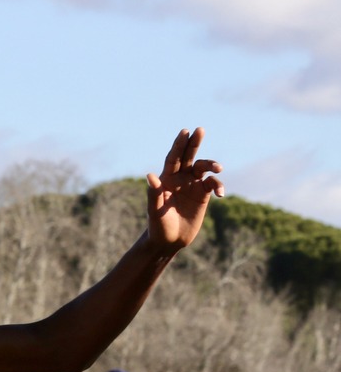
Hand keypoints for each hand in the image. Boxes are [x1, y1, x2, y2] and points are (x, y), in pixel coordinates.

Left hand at [145, 128, 223, 252]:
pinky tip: (220, 193)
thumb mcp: (154, 210)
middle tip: (200, 129)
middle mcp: (180, 178)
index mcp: (166, 179)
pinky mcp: (203, 195)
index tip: (185, 132)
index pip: (173, 158)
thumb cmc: (157, 225)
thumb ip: (154, 192)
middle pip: (189, 156)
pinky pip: (213, 185)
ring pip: (204, 168)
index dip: (178, 145)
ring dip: (211, 165)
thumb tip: (150, 175)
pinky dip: (218, 186)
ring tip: (218, 168)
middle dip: (194, 143)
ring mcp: (193, 185)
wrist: (169, 241)